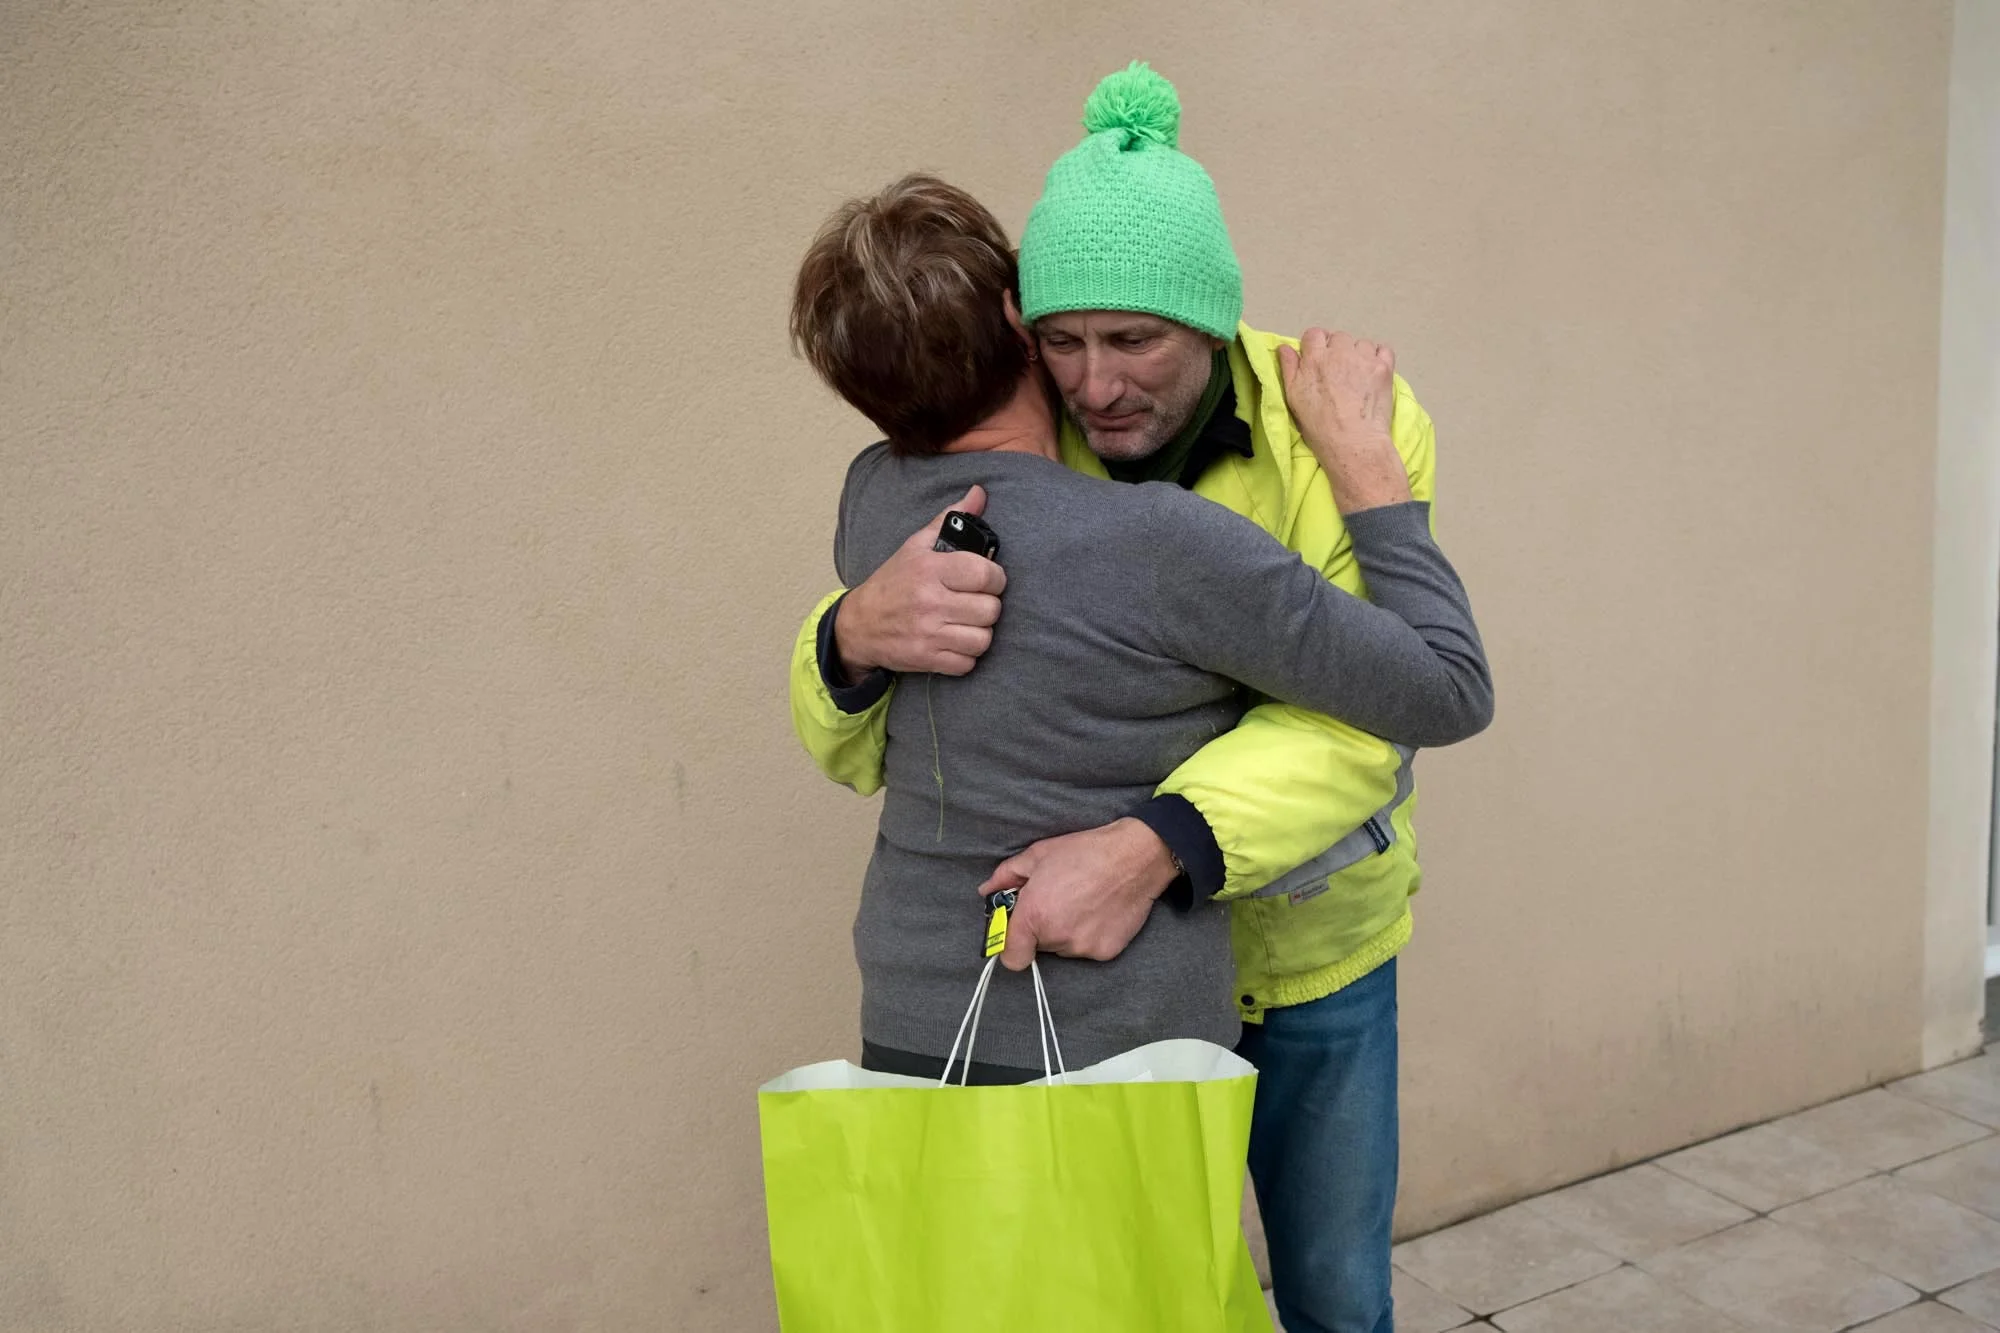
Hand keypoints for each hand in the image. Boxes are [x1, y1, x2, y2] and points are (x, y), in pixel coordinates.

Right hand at [834, 486, 1007, 678]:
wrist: (858, 624)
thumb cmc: (893, 582)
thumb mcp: (916, 546)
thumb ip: (950, 520)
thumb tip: (979, 492)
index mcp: (930, 569)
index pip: (985, 574)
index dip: (995, 578)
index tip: (986, 580)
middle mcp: (929, 601)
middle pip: (990, 609)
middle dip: (988, 606)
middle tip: (975, 602)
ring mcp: (927, 633)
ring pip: (983, 639)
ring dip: (980, 633)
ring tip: (967, 623)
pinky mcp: (926, 659)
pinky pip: (967, 663)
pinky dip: (966, 656)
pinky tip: (955, 642)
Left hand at [974, 818, 1177, 971]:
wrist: (1134, 857)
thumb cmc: (1085, 851)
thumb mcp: (1039, 855)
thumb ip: (1007, 875)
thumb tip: (987, 889)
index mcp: (1034, 915)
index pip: (1011, 957)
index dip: (1011, 946)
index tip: (1018, 933)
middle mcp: (1057, 937)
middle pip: (1038, 947)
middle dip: (1041, 929)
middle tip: (1057, 902)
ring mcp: (1083, 947)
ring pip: (1063, 947)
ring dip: (1066, 932)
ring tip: (1081, 903)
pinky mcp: (1106, 952)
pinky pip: (1087, 948)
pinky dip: (1089, 935)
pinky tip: (1099, 911)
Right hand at [1276, 328, 1411, 513]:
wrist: (1353, 442)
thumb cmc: (1319, 425)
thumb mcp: (1293, 398)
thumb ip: (1288, 368)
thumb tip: (1284, 347)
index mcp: (1315, 358)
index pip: (1314, 334)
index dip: (1315, 346)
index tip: (1318, 361)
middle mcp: (1339, 351)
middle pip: (1338, 338)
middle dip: (1337, 350)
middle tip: (1338, 373)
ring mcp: (1364, 358)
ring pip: (1361, 344)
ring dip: (1358, 354)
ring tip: (1357, 376)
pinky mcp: (1383, 367)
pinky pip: (1383, 350)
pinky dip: (1378, 357)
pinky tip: (1373, 372)